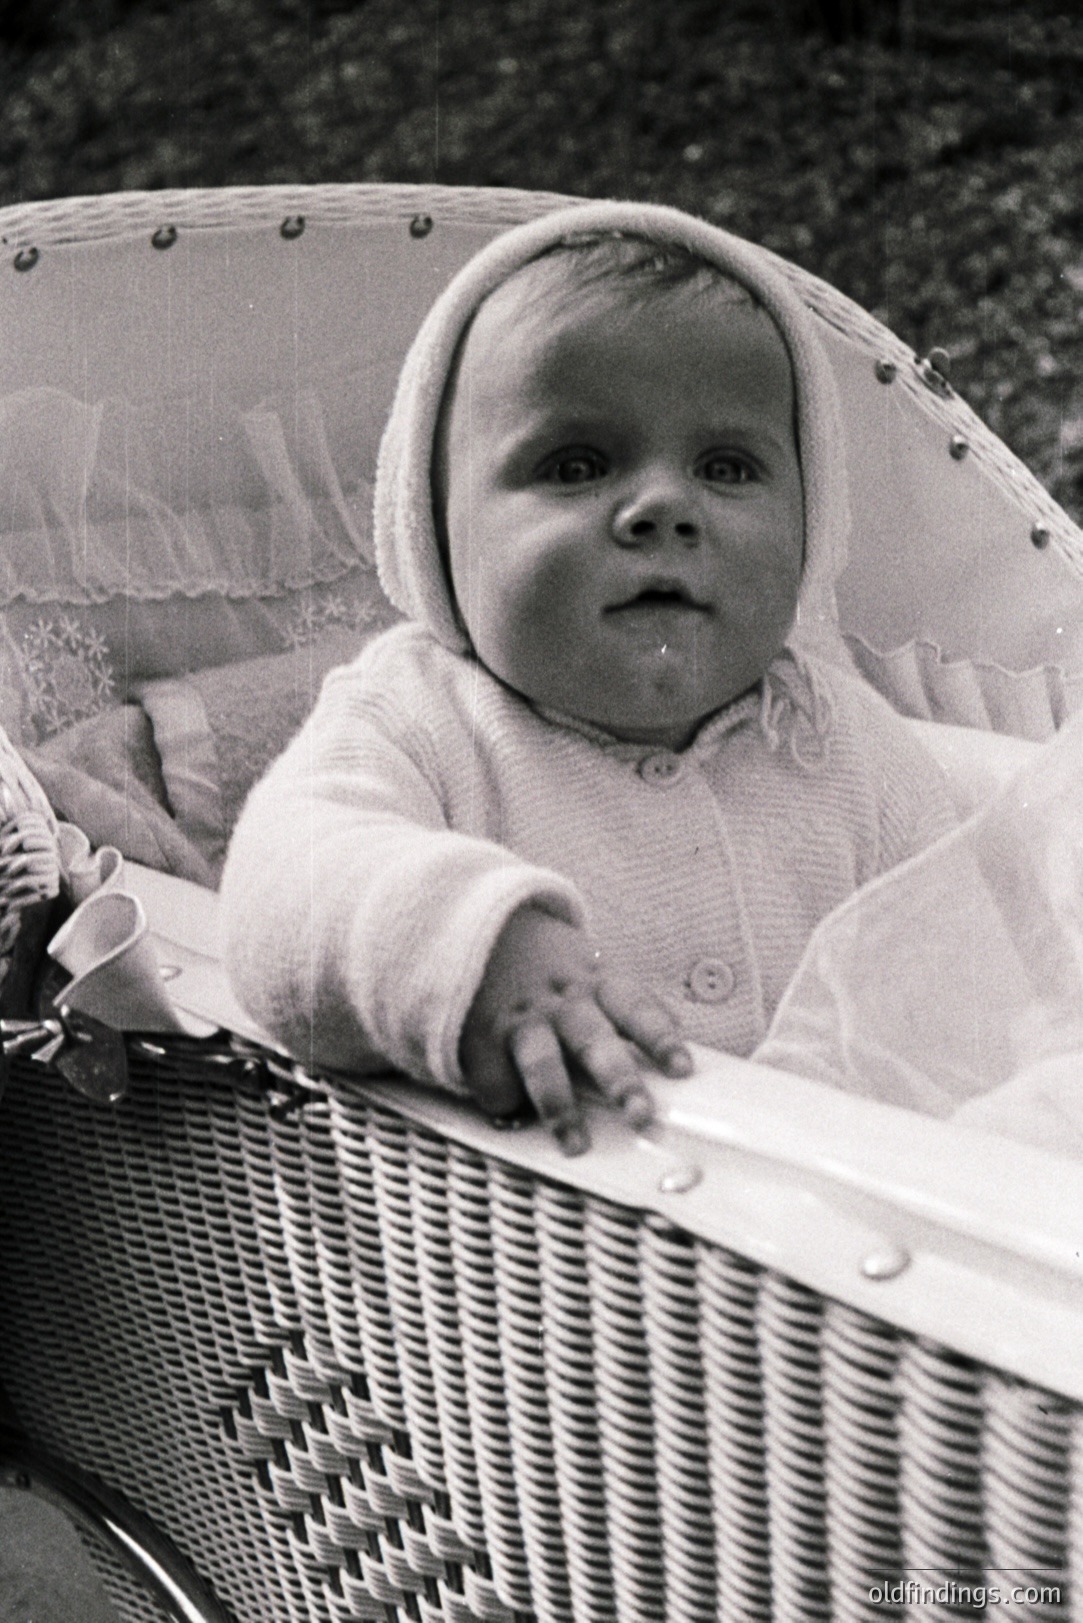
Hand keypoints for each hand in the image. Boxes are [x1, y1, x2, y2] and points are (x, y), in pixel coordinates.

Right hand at [459, 907, 691, 1154]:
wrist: (478, 937)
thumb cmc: (546, 966)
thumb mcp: (590, 967)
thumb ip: (626, 999)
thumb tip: (676, 1026)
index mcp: (595, 983)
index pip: (635, 1008)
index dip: (659, 1038)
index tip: (682, 1069)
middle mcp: (560, 1002)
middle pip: (594, 1040)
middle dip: (618, 1079)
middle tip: (639, 1114)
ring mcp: (520, 1020)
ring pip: (543, 1063)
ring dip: (560, 1106)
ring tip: (575, 1143)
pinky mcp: (480, 1039)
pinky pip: (495, 1079)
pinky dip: (506, 1100)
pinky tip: (514, 1112)